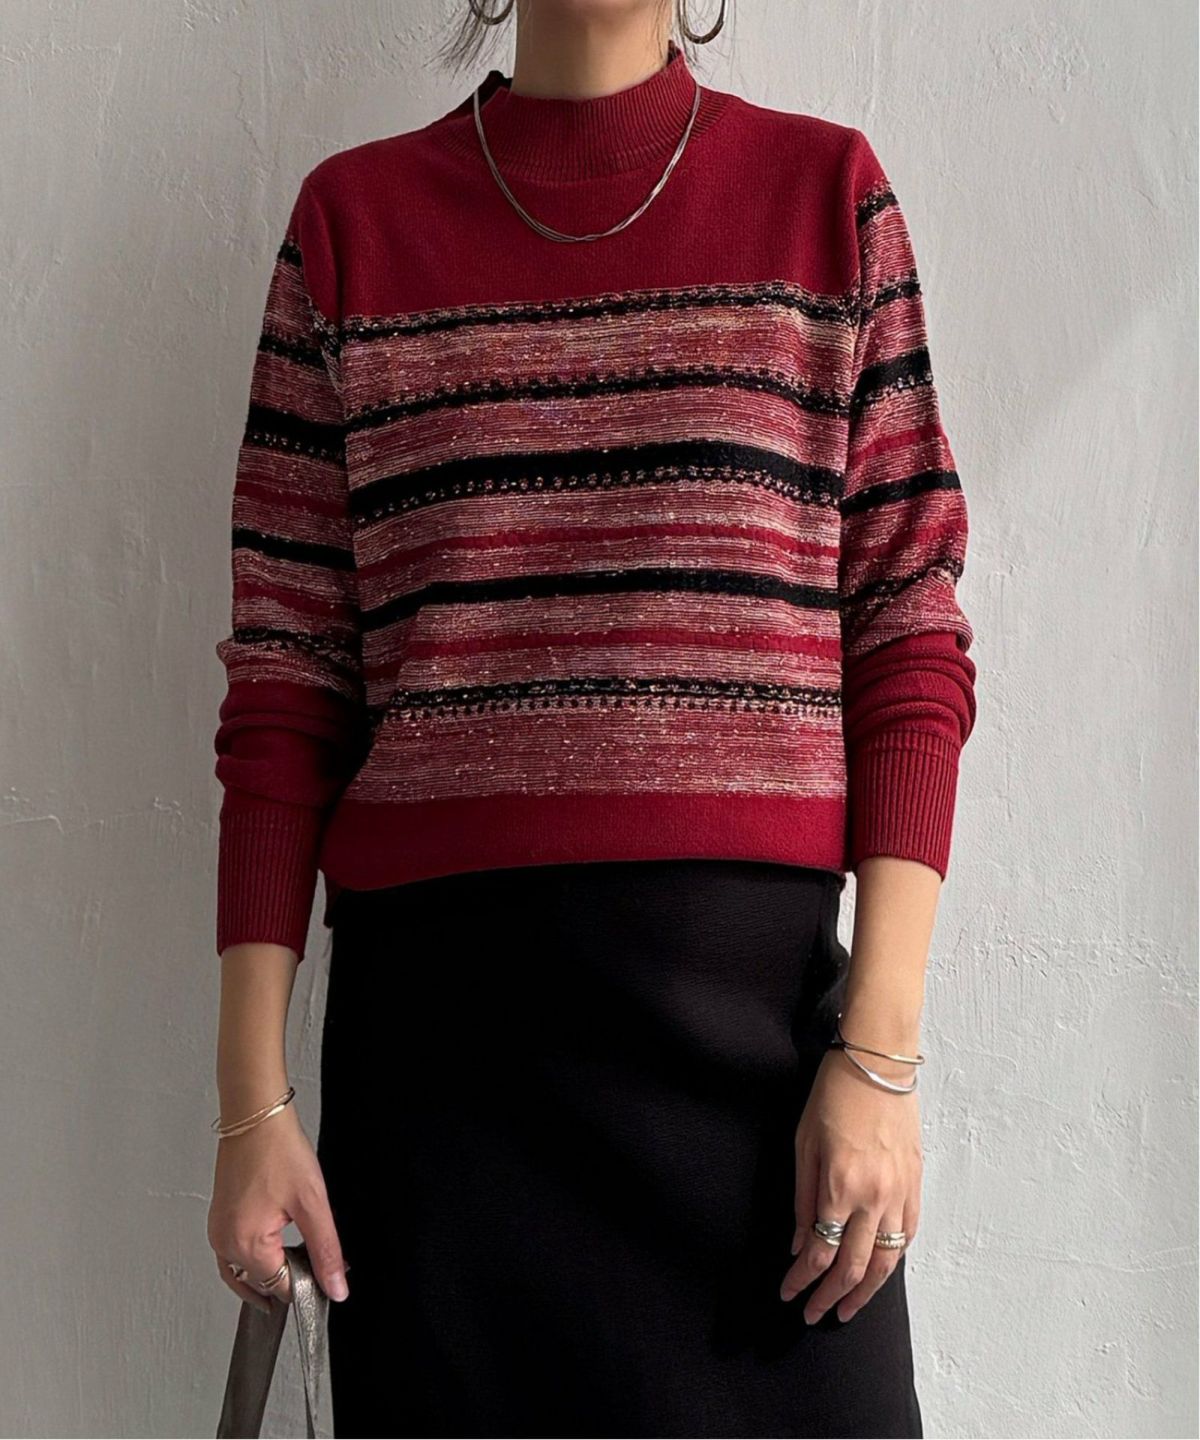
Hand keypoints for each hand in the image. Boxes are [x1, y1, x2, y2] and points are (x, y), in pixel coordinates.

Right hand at [207, 1102, 348, 1312]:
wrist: (256, 1116)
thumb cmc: (278, 1150)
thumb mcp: (313, 1204)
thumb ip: (325, 1251)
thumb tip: (335, 1287)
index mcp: (245, 1245)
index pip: (281, 1288)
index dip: (309, 1282)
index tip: (328, 1268)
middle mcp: (225, 1244)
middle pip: (263, 1282)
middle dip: (293, 1274)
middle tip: (317, 1252)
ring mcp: (218, 1232)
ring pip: (247, 1273)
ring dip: (273, 1268)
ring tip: (300, 1251)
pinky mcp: (219, 1220)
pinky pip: (234, 1257)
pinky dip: (254, 1261)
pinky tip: (273, 1251)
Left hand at [779, 1045, 921, 1322]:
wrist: (878, 1063)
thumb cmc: (833, 1095)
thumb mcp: (803, 1143)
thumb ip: (801, 1198)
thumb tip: (798, 1243)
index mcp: (840, 1186)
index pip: (820, 1252)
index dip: (802, 1280)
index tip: (787, 1293)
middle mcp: (873, 1197)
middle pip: (854, 1266)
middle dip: (831, 1297)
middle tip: (813, 1314)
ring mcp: (899, 1192)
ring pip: (887, 1261)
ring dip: (866, 1292)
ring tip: (847, 1309)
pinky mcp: (915, 1183)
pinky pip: (907, 1234)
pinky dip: (893, 1259)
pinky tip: (880, 1271)